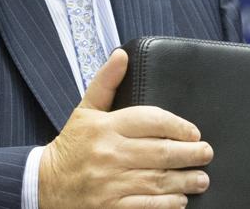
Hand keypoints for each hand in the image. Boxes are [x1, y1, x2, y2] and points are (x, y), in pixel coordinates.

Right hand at [39, 49, 213, 207]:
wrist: (44, 184)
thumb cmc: (72, 146)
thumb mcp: (85, 110)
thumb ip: (106, 82)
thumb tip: (121, 55)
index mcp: (105, 127)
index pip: (151, 120)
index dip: (178, 126)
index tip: (194, 132)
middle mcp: (109, 154)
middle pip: (160, 152)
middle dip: (190, 154)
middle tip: (206, 153)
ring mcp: (109, 184)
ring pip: (157, 181)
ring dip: (184, 180)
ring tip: (202, 178)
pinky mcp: (109, 208)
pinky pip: (146, 207)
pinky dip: (167, 204)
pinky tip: (180, 199)